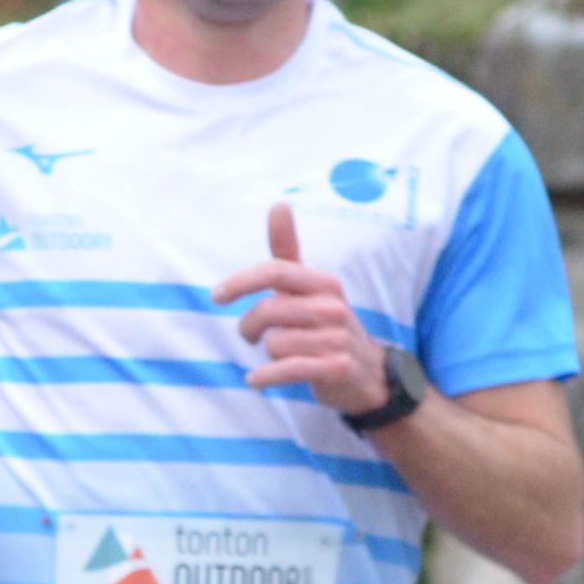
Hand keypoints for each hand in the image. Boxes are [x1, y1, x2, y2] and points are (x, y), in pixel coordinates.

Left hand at [212, 201, 388, 418]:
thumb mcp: (309, 287)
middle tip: (250, 335)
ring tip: (279, 356)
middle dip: (249, 327)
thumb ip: (288, 250)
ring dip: (267, 354)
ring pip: (275, 344)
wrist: (366, 374)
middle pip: (269, 311)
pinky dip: (265, 377)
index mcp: (324, 284)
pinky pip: (287, 370)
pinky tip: (256, 380)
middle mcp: (333, 308)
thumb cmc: (326, 325)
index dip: (241, 282)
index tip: (217, 296)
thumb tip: (279, 203)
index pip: (275, 271)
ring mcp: (337, 339)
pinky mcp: (336, 369)